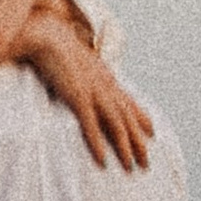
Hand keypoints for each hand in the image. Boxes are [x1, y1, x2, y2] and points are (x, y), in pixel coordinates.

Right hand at [28, 11, 154, 171]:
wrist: (48, 34)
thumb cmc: (57, 44)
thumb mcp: (79, 59)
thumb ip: (86, 71)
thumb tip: (84, 77)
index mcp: (105, 77)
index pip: (129, 101)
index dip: (142, 117)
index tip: (152, 132)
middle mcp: (106, 86)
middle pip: (128, 118)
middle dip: (139, 142)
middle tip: (147, 163)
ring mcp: (94, 92)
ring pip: (117, 125)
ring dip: (125, 147)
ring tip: (130, 166)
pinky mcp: (78, 97)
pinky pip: (91, 125)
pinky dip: (98, 143)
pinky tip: (102, 159)